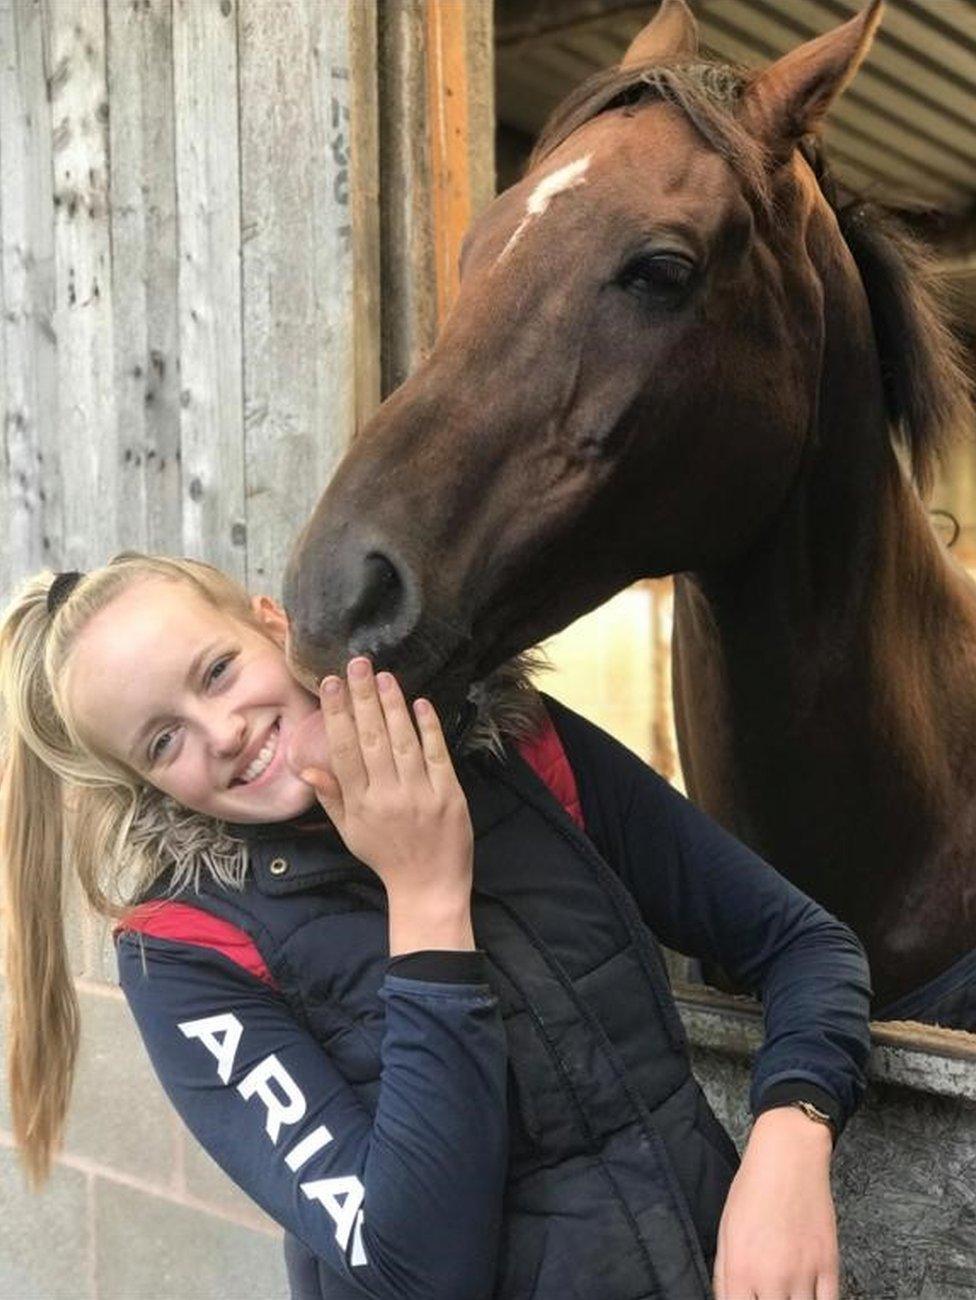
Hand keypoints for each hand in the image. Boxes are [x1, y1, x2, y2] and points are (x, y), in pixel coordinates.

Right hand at [293, 657, 474, 911]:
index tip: (330, 683)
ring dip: (393, 706)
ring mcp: (420, 795)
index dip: (336, 714)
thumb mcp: (350, 832)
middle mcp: (387, 796)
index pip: (343, 750)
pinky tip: (420, 703)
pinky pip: (437, 754)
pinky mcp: (449, 794)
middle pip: (371, 738)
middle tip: (356, 663)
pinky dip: (429, 728)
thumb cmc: (385, 857)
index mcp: (360, 804)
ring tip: (384, 676)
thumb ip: (330, 797)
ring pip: (403, 741)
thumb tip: (304, 766)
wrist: (428, 887)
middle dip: (363, 698)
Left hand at [713, 1107, 837, 1299]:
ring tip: (787, 1294)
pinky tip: (809, 1296)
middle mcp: (771, 1277)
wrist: (789, 1157)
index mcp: (740, 1268)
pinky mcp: (829, 1264)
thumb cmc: (753, 1189)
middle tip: (769, 1295)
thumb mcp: (726, 1229)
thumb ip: (725, 1273)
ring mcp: (803, 1273)